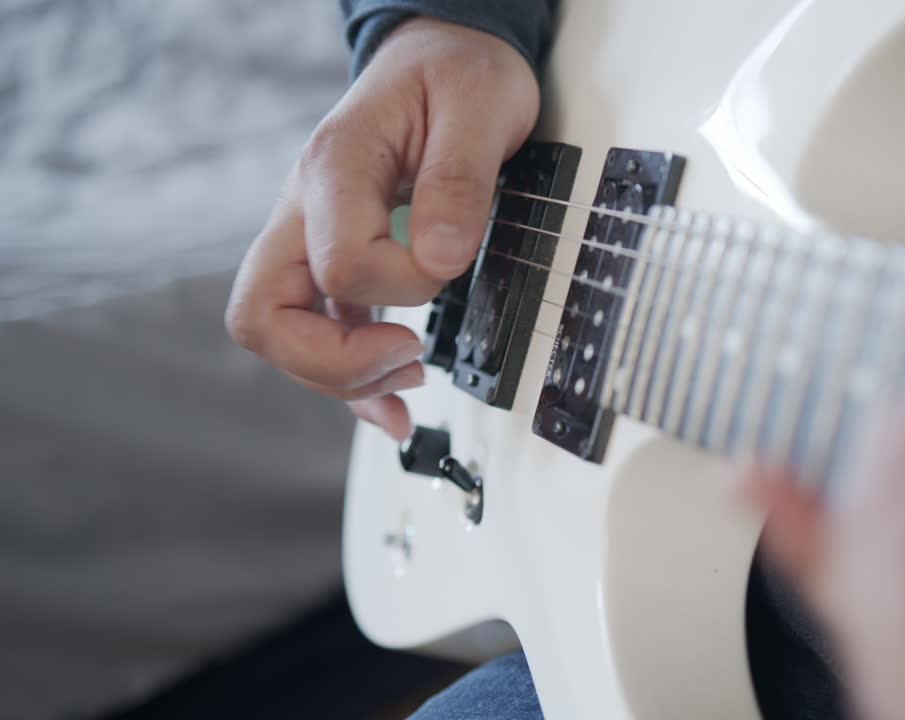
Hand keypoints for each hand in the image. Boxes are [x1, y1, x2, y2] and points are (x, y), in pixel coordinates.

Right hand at [225, 17, 538, 440]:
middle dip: (332, 361)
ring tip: (408, 384)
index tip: (449, 269)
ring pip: (279, 332)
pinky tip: (389, 402)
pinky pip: (317, 330)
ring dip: (340, 378)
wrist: (443, 53)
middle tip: (406, 360)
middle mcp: (306, 206)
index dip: (402, 287)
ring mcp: (311, 236)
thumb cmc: (458, 73)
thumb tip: (441, 260)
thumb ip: (459, 182)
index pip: (338, 262)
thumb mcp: (480, 107)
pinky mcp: (334, 258)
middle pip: (262, 313)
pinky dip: (349, 378)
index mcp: (335, 165)